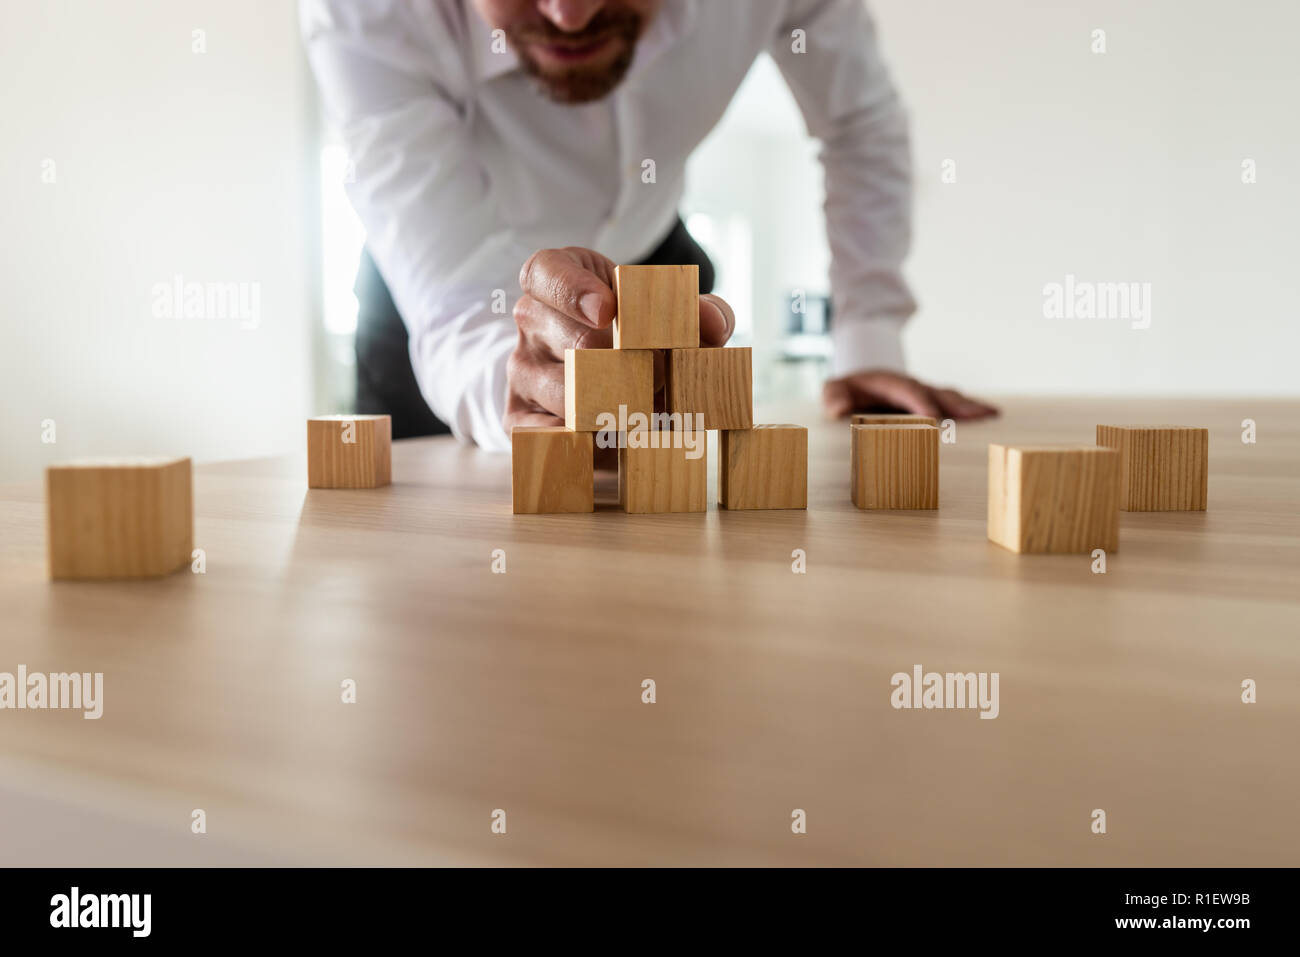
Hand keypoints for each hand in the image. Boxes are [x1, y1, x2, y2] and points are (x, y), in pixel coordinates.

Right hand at [505, 247, 734, 433]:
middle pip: (572, 340)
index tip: (608, 311)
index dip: (573, 291)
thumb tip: (713, 325)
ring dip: (617, 406)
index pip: (545, 273)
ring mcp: (520, 369)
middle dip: (626, 362)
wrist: (602, 379)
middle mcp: (530, 320)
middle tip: (663, 375)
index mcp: (555, 278)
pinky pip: (548, 433)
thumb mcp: (667, 312)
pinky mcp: (517, 416)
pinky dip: (591, 439)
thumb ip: (699, 311)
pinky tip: (618, 437)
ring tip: (651, 409)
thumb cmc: (636, 332)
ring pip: (565, 393)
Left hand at [823, 369, 997, 420]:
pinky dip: (972, 410)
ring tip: (993, 415)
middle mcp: (914, 387)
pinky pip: (954, 405)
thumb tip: (839, 409)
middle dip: (957, 404)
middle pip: (938, 393)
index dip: (921, 403)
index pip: (908, 391)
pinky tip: (992, 417)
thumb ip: (834, 396)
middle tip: (979, 415)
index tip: (933, 418)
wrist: (861, 378)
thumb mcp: (834, 389)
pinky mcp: (933, 402)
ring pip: (951, 397)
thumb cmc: (848, 388)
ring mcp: (926, 393)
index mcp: (891, 383)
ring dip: (971, 406)